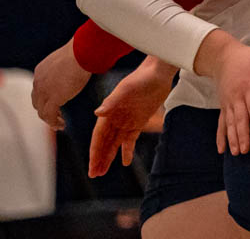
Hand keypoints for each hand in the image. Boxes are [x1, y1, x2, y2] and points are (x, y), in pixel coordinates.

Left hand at [31, 39, 91, 129]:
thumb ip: (68, 65)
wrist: (81, 52)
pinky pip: (48, 116)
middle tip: (57, 115)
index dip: (45, 98)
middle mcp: (38, 82)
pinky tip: (61, 125)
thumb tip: (81, 63)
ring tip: (59, 124)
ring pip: (41, 111)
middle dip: (45, 109)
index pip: (39, 88)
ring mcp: (43, 91)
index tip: (56, 103)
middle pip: (37, 101)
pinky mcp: (52, 99)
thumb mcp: (69, 59)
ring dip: (49, 119)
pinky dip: (53, 123)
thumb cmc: (82, 51)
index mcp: (41, 71)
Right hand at [88, 56, 175, 176]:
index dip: (94, 151)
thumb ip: (112, 101)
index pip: (98, 136)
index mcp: (109, 111)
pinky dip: (127, 150)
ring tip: (102, 172)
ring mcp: (126, 120)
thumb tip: (98, 113)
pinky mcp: (139, 121)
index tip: (92, 165)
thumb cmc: (140, 78)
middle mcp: (115, 118)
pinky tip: (125, 162)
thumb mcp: (126, 89)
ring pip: (115, 143)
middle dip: (99, 158)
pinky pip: (130, 139)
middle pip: (104, 142)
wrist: (157, 73)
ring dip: (108, 157)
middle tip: (94, 175)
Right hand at [193, 30, 249, 155]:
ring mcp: (228, 103)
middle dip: (243, 135)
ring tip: (236, 153)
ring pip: (230, 123)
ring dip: (233, 139)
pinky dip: (220, 137)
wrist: (223, 57)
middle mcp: (236, 96)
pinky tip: (221, 150)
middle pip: (240, 118)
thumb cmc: (247, 57)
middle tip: (245, 150)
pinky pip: (221, 123)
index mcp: (249, 86)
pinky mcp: (223, 106)